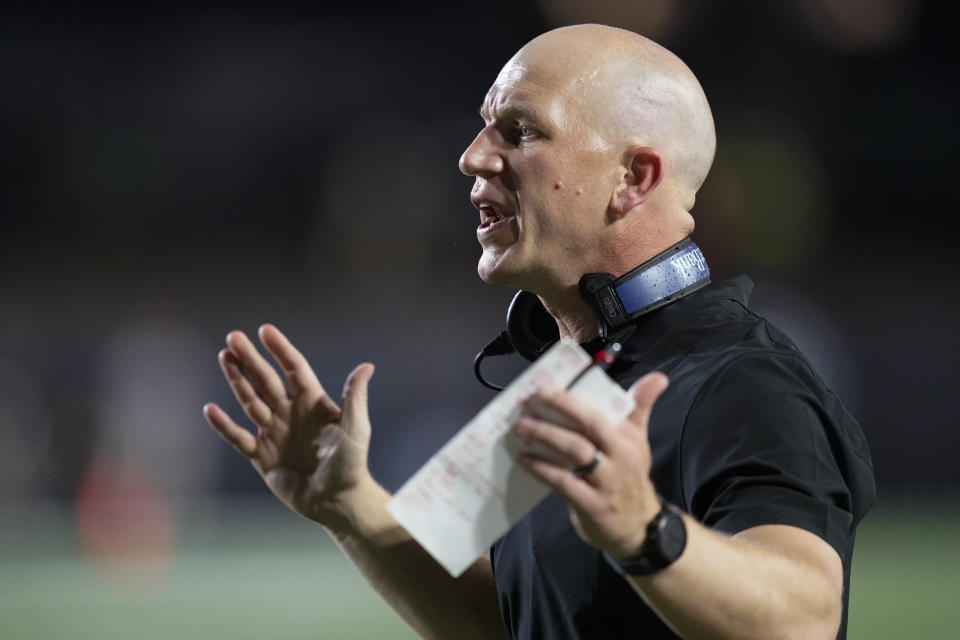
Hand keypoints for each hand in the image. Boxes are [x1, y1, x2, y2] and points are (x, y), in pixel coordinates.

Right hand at [203, 324, 374, 525]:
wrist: (337, 501)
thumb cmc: (351, 464)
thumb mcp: (356, 429)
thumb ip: (355, 398)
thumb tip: (366, 366)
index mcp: (313, 402)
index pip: (294, 368)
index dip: (280, 349)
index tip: (265, 330)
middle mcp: (290, 412)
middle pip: (266, 380)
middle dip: (250, 359)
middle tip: (232, 337)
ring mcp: (274, 432)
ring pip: (250, 401)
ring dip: (237, 380)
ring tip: (224, 358)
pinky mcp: (261, 455)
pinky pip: (239, 437)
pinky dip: (224, 425)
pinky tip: (210, 410)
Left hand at [513, 372, 669, 556]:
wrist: (640, 527)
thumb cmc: (630, 476)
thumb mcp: (638, 442)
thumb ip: (639, 407)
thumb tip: (658, 377)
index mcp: (629, 438)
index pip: (603, 411)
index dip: (574, 398)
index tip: (547, 385)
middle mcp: (622, 457)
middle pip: (591, 425)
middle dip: (561, 407)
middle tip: (533, 397)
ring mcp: (608, 482)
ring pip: (576, 451)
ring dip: (547, 436)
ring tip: (522, 426)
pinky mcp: (593, 505)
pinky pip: (564, 482)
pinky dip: (542, 469)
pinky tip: (525, 460)